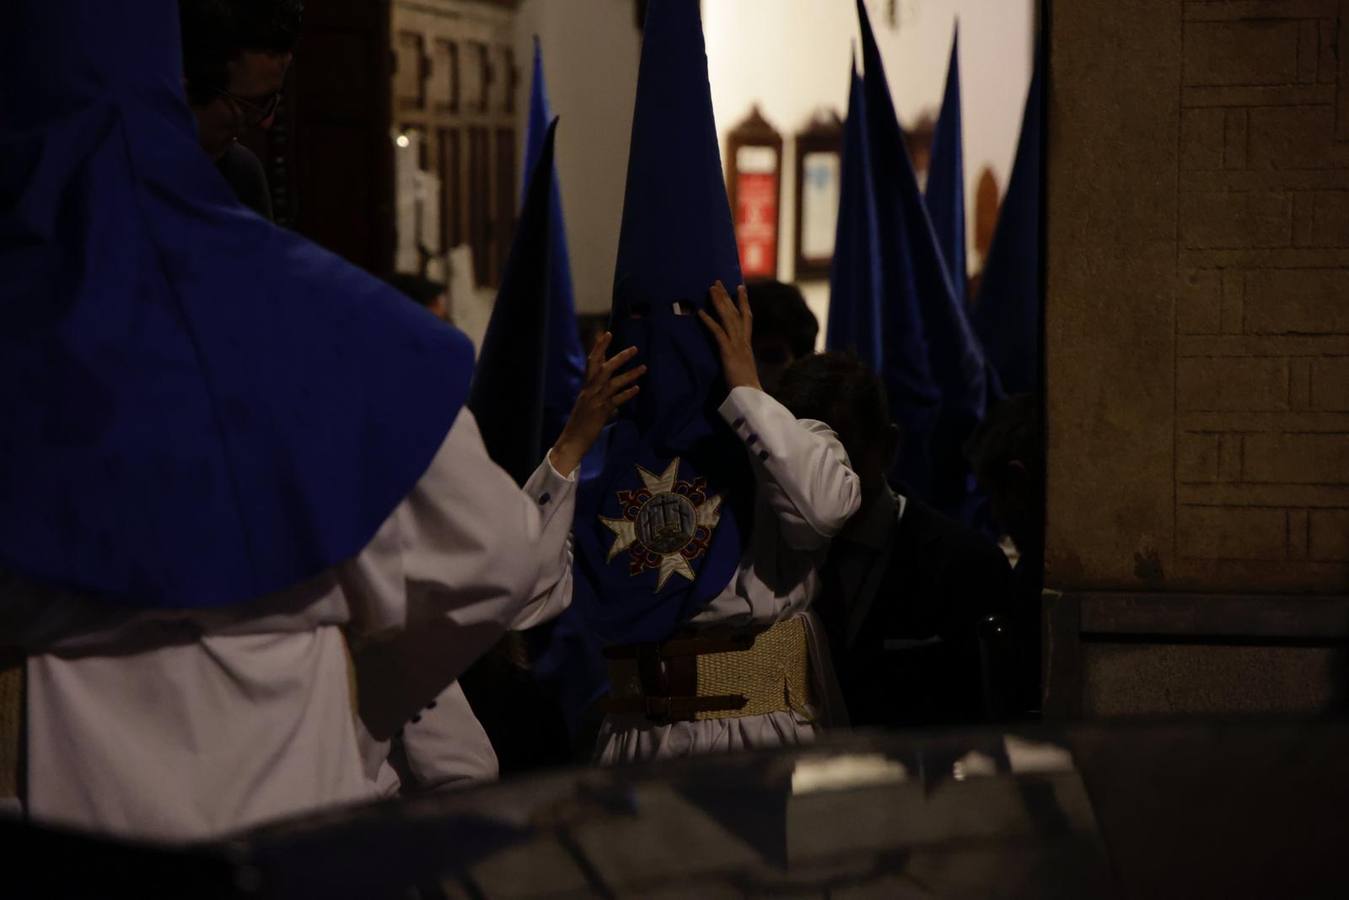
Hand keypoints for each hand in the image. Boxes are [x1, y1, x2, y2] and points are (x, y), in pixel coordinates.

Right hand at [549, 332, 643, 476]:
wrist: (571, 441)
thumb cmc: (579, 425)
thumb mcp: (587, 405)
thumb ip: (598, 396)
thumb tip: (612, 393)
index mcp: (586, 388)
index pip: (592, 362)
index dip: (599, 347)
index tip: (607, 333)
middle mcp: (590, 391)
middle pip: (604, 368)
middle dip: (619, 357)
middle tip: (634, 349)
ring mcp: (596, 401)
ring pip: (614, 382)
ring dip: (630, 374)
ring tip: (644, 368)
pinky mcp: (601, 412)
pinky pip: (616, 400)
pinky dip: (627, 394)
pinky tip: (637, 389)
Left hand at [697, 281, 761, 392]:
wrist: (751, 396)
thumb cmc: (746, 387)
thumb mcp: (742, 369)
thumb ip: (738, 360)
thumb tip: (735, 358)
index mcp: (747, 345)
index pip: (746, 318)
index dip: (743, 302)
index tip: (740, 287)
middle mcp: (743, 341)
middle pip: (735, 313)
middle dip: (727, 296)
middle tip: (718, 282)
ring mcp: (737, 345)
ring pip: (728, 317)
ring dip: (719, 302)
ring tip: (710, 288)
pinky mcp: (728, 351)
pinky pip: (718, 332)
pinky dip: (708, 321)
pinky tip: (700, 312)